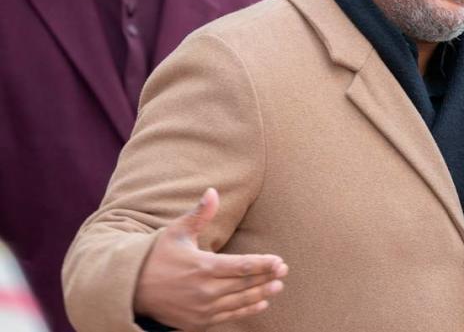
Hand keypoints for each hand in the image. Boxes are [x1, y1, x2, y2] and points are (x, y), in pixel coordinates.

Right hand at [133, 188, 287, 329]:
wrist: (132, 290)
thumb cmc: (157, 256)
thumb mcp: (176, 231)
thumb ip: (199, 214)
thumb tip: (212, 191)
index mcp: (202, 267)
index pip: (242, 266)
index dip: (263, 264)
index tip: (279, 261)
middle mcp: (204, 290)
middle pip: (245, 284)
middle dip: (267, 277)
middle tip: (284, 270)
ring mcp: (202, 309)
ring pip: (240, 302)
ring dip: (261, 294)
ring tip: (277, 286)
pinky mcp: (198, 322)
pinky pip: (229, 316)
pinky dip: (246, 310)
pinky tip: (261, 303)